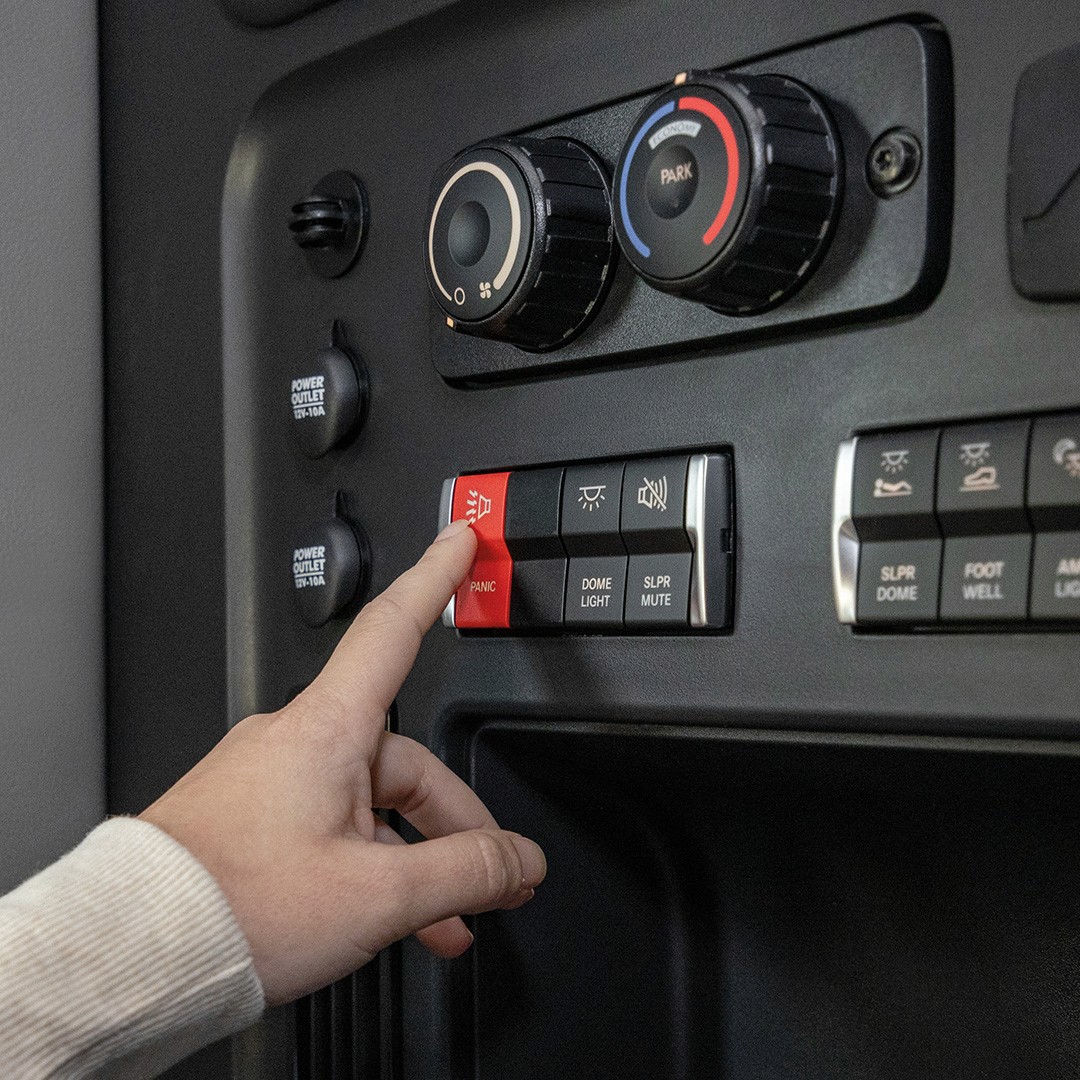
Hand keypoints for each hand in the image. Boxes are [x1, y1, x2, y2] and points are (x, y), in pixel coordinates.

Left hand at [139, 520, 545, 1004]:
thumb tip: (516, 861)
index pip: (394, 627)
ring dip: (418, 858)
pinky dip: (374, 866)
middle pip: (406, 758)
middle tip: (494, 878)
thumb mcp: (376, 893)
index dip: (436, 577)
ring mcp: (274, 779)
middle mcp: (298, 740)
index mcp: (326, 729)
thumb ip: (463, 871)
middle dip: (456, 822)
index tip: (460, 541)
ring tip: (447, 919)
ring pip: (373, 804)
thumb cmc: (231, 905)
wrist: (135, 954)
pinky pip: (336, 827)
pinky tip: (393, 917)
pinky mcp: (255, 817)